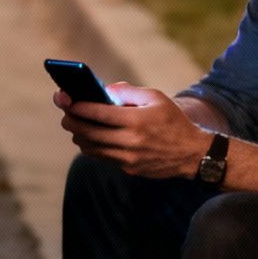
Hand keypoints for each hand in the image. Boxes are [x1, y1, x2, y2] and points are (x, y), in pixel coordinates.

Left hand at [54, 83, 205, 178]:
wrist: (192, 154)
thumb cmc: (173, 121)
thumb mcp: (156, 98)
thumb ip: (128, 92)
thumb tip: (103, 89)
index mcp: (136, 120)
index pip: (97, 113)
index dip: (77, 106)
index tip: (65, 99)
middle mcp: (130, 141)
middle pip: (88, 132)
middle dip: (71, 121)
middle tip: (65, 114)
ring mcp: (128, 158)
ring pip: (91, 148)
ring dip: (79, 136)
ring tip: (76, 125)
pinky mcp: (129, 169)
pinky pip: (102, 157)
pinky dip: (92, 147)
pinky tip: (90, 138)